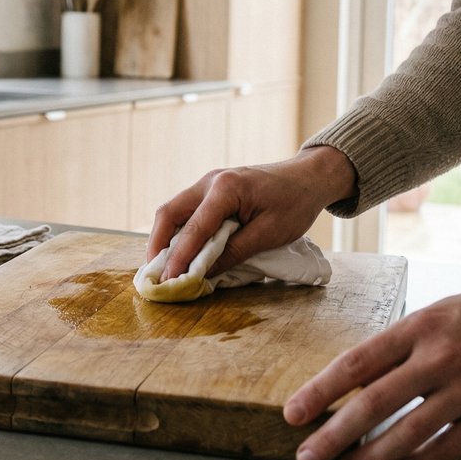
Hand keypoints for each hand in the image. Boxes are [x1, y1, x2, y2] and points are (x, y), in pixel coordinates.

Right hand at [146, 146, 356, 279]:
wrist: (308, 178)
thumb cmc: (295, 203)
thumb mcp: (269, 233)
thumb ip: (234, 252)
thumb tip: (203, 274)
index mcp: (226, 188)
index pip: (194, 228)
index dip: (179, 258)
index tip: (168, 282)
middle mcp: (209, 181)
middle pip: (169, 212)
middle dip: (157, 245)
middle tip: (153, 274)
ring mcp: (207, 182)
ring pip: (173, 210)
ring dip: (164, 238)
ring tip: (161, 267)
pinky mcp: (211, 190)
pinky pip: (186, 211)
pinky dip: (178, 231)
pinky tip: (178, 251)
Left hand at [284, 252, 460, 459]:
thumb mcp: (441, 310)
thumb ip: (403, 343)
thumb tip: (361, 376)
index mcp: (420, 325)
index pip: (356, 362)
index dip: (320, 391)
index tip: (293, 413)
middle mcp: (440, 357)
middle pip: (372, 403)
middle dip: (333, 435)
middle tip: (306, 457)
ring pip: (406, 433)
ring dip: (370, 457)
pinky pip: (446, 448)